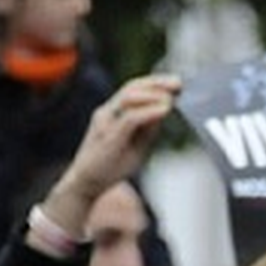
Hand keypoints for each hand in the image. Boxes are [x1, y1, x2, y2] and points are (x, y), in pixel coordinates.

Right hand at [41, 73, 181, 237]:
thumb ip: (149, 127)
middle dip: (158, 82)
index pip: (134, 88)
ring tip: (172, 97)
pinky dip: (150, 112)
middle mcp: (107, 112)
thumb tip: (165, 110)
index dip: (156, 82)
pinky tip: (165, 110)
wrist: (87, 183)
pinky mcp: (108, 136)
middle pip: (132, 87)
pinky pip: (130, 118)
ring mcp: (105, 122)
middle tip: (179, 83)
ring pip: (129, 96)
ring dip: (154, 94)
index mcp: (113, 112)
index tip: (177, 83)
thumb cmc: (111, 165)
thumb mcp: (138, 144)